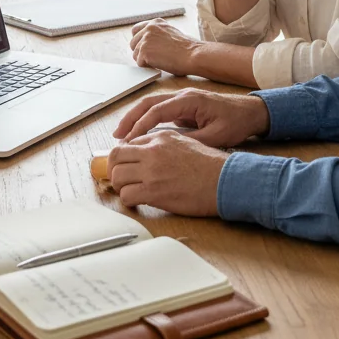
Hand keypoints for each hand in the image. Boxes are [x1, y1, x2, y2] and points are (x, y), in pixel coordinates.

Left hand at [107, 131, 228, 214]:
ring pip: (117, 176)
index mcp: (162, 137)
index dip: (124, 157)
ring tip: (130, 191)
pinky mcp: (154, 191)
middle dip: (114, 169)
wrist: (224, 180)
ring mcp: (152, 170)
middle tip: (120, 179)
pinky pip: (127, 195)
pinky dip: (129, 200)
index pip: (130, 143)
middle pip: (116, 156)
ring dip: (120, 186)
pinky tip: (139, 201)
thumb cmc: (211, 166)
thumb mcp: (187, 143)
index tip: (126, 166)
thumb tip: (149, 155)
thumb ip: (166, 146)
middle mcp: (153, 151)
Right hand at [113, 87, 269, 147]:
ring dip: (136, 118)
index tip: (129, 140)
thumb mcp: (217, 137)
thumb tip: (169, 150)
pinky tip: (140, 135)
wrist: (251, 112)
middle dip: (130, 118)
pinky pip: (160, 111)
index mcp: (190, 100)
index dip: (140, 126)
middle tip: (117, 136)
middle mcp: (182, 96)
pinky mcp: (184, 107)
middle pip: (149, 103)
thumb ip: (192, 141)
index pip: (157, 110)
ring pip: (152, 105)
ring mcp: (182, 100)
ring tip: (122, 135)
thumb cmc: (237, 122)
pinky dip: (147, 120)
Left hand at [129, 19, 199, 75]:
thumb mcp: (170, 34)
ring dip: (145, 61)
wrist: (193, 55)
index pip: (136, 30)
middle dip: (141, 52)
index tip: (145, 48)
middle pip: (133, 43)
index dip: (139, 41)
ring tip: (160, 61)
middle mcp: (149, 28)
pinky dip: (148, 67)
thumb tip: (148, 45)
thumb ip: (157, 36)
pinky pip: (139, 63)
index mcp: (155, 23)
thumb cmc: (187, 49)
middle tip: (153, 58)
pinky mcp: (144, 51)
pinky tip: (159, 65)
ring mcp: (145, 39)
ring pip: (135, 55)